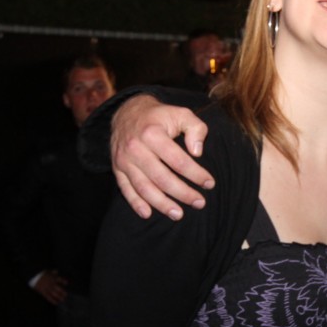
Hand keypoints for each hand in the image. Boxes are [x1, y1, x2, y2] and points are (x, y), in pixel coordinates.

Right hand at [32, 271, 67, 304]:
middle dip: (62, 292)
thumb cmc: (41, 274)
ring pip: (54, 294)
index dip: (63, 281)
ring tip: (63, 300)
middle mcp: (51, 284)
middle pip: (58, 288)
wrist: (33, 277)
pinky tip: (56, 303)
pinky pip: (48, 297)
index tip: (66, 283)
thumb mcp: (47, 272)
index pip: (59, 279)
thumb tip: (56, 271)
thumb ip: (53, 272)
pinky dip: (52, 300)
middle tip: (66, 295)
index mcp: (52, 278)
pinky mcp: (43, 292)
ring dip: (59, 297)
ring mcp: (47, 288)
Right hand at [110, 95, 212, 219]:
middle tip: (199, 203)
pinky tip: (148, 213)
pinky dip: (136, 203)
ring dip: (162, 204)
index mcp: (152, 133)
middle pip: (162, 178)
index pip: (178, 160)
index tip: (209, 183)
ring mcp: (124, 160)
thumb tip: (197, 152)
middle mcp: (135, 148)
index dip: (195, 174)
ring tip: (178, 214)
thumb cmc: (159, 116)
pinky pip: (125, 189)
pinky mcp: (117, 168)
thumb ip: (195, 129)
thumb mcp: (181, 113)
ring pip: (144, 187)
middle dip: (183, 193)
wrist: (126, 112)